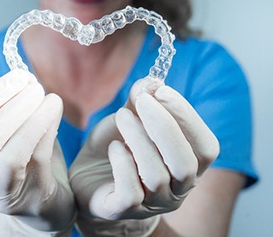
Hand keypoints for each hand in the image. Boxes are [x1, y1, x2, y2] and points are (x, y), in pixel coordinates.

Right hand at [0, 69, 74, 234]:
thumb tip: (26, 79)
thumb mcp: (11, 139)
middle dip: (9, 107)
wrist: (42, 207)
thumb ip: (13, 114)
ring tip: (49, 97)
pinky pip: (36, 160)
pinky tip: (55, 113)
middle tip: (34, 86)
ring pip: (10, 155)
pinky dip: (46, 131)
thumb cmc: (27, 166)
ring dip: (31, 119)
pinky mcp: (27, 199)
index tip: (18, 76)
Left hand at [69, 79, 218, 235]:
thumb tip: (150, 82)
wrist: (88, 177)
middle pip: (186, 164)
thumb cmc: (117, 147)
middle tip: (142, 101)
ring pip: (157, 176)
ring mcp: (152, 204)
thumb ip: (140, 102)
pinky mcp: (124, 211)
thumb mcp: (130, 120)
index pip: (206, 146)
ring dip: (138, 139)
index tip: (161, 91)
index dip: (187, 117)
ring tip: (122, 117)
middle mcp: (176, 189)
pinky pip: (131, 193)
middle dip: (165, 126)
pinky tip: (115, 148)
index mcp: (188, 165)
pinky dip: (123, 164)